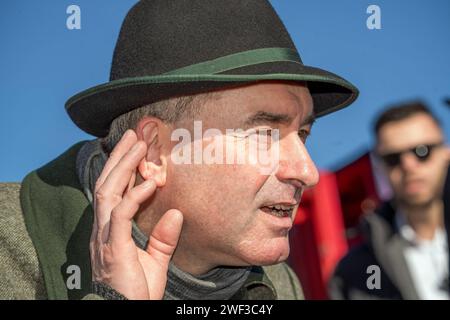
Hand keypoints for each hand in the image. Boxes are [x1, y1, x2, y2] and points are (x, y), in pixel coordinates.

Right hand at [89, 129, 182, 299]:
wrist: (128, 313)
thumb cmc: (138, 292)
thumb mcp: (155, 260)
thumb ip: (163, 238)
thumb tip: (177, 213)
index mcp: (111, 231)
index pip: (112, 191)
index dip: (121, 168)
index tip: (134, 148)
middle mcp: (103, 229)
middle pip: (106, 184)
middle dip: (119, 157)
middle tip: (132, 135)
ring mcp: (105, 237)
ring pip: (108, 191)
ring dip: (123, 166)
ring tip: (138, 145)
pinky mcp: (113, 247)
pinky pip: (121, 214)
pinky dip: (135, 196)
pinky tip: (151, 182)